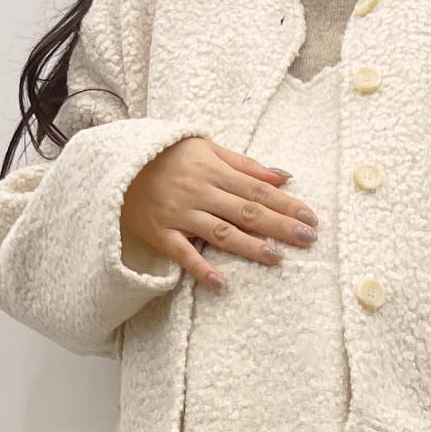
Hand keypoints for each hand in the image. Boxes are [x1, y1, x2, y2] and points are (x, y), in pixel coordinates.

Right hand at [123, 137, 317, 288]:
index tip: (311, 217)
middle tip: (307, 239)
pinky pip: (183, 254)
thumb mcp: (207, 149)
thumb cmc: (169, 157)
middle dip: (279, 225)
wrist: (119, 163)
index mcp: (213, 170)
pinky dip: (200, 268)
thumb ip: (245, 165)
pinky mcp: (162, 234)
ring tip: (276, 258)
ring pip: (220, 232)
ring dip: (249, 246)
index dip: (285, 203)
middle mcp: (200, 192)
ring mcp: (180, 215)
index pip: (257, 189)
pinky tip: (221, 282)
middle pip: (246, 211)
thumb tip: (283, 175)